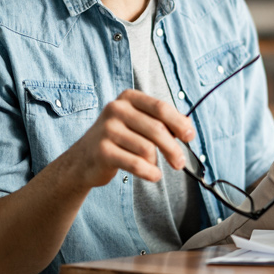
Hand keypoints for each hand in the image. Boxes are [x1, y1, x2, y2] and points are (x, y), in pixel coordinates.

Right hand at [61, 88, 194, 189]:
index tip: (190, 137)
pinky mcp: (102, 151)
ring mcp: (107, 129)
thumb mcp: (138, 123)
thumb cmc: (119, 139)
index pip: (161, 108)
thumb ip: (162, 122)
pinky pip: (136, 163)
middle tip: (180, 163)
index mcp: (128, 98)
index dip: (179, 123)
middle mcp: (116, 109)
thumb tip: (188, 128)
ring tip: (153, 166)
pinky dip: (149, 172)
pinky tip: (154, 175)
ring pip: (147, 148)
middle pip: (157, 129)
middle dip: (173, 148)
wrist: (83, 159)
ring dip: (156, 162)